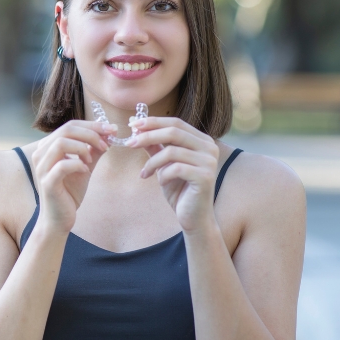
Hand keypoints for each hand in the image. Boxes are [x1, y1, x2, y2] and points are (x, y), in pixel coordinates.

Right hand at [30, 121, 113, 234]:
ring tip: (92, 159)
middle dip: (91, 133)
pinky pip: (62, 166)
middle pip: (66, 130)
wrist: (59, 218)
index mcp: (48, 147)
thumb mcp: (85, 166)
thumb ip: (94, 150)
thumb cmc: (69, 192)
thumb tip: (109, 134)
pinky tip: (85, 170)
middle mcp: (41, 154)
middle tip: (107, 143)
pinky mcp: (47, 182)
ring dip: (83, 147)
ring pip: (61, 143)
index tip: (111, 130)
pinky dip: (78, 164)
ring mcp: (42, 168)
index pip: (70, 126)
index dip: (92, 125)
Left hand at [128, 117, 219, 232]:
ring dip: (153, 162)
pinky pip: (176, 168)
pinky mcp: (206, 177)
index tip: (133, 124)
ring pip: (172, 151)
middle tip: (130, 143)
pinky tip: (160, 182)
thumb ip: (155, 147)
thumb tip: (137, 129)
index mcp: (202, 140)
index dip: (153, 122)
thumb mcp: (163, 164)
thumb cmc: (179, 189)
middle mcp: (210, 147)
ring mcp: (209, 162)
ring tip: (145, 172)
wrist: (193, 217)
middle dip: (148, 136)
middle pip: (174, 132)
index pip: (176, 122)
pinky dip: (162, 174)